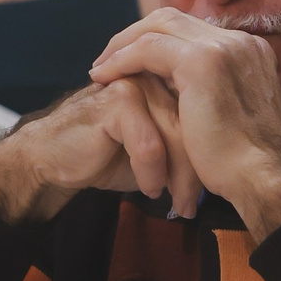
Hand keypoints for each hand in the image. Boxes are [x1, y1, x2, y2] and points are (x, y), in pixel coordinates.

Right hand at [0, 74, 202, 225]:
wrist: (54, 156)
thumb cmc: (109, 153)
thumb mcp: (159, 150)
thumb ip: (188, 144)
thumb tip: (226, 168)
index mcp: (172, 79)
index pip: (207, 114)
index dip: (210, 155)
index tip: (211, 190)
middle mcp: (158, 75)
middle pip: (196, 124)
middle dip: (198, 171)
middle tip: (193, 205)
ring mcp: (138, 84)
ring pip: (178, 135)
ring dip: (180, 177)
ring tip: (179, 204)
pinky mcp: (118, 100)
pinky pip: (150, 144)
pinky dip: (152, 172)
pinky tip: (148, 189)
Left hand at [87, 11, 280, 241]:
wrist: (263, 177)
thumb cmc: (246, 162)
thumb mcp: (233, 114)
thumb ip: (215, 92)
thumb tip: (183, 92)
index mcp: (250, 50)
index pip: (193, 29)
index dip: (157, 39)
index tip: (133, 61)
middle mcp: (240, 40)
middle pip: (174, 17)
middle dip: (135, 34)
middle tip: (108, 58)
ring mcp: (223, 47)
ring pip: (159, 25)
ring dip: (123, 44)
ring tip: (100, 68)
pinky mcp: (202, 62)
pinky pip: (149, 47)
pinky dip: (122, 58)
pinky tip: (103, 76)